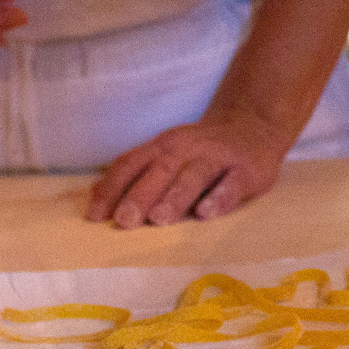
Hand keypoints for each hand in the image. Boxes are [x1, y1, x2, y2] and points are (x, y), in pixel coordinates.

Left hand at [87, 109, 285, 227]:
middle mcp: (187, 148)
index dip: (111, 189)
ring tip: (160, 218)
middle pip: (160, 170)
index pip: (131, 164)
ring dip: (175, 196)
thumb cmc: (201, 152)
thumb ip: (136, 173)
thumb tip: (95, 198)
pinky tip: (205, 214)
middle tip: (125, 220)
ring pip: (194, 176)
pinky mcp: (246, 170)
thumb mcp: (167, 154)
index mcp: (162, 146)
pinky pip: (231, 184)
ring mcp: (218, 157)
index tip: (95, 217)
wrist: (253, 128)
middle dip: (140, 195)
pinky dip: (218, 198)